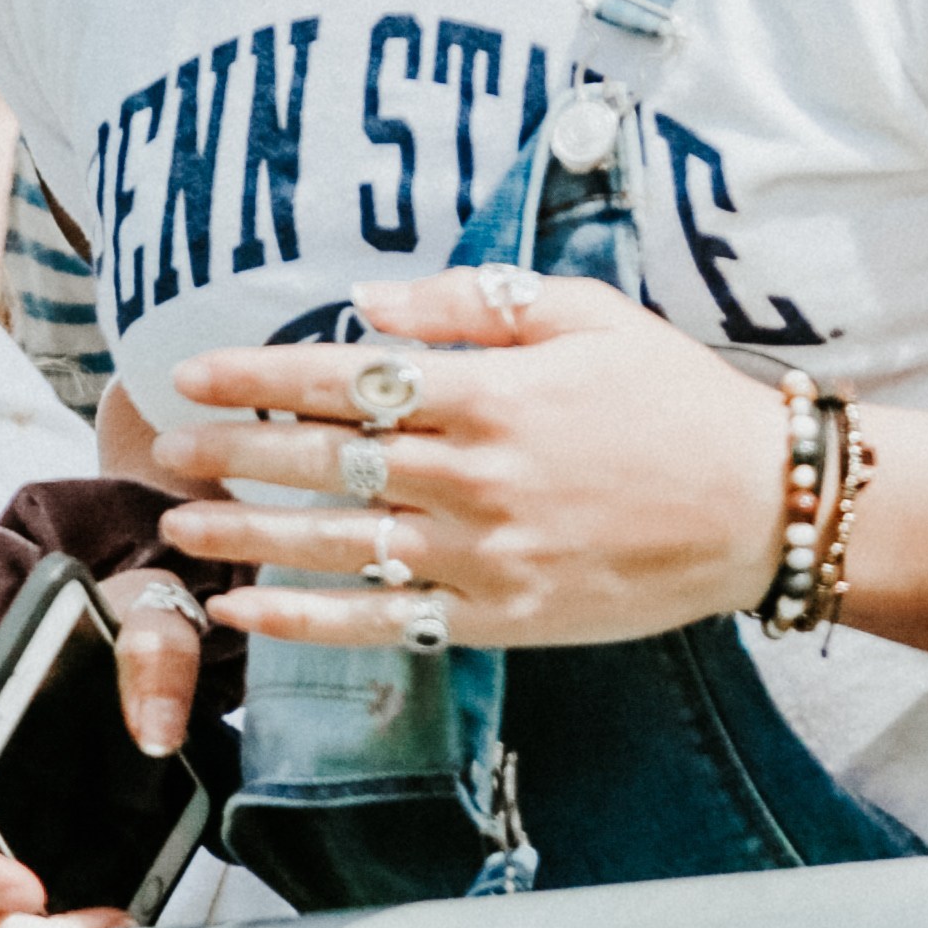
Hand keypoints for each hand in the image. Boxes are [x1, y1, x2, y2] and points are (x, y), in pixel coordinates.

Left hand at [144, 266, 785, 652]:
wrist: (762, 504)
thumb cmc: (671, 396)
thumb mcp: (579, 314)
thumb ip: (466, 306)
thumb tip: (363, 305)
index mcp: (488, 392)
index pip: (339, 379)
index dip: (254, 376)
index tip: (191, 374)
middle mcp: (474, 475)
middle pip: (323, 462)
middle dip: (232, 454)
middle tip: (165, 448)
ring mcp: (485, 555)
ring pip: (337, 546)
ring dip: (247, 535)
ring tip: (179, 528)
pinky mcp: (502, 617)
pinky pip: (383, 623)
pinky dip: (305, 620)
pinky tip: (245, 610)